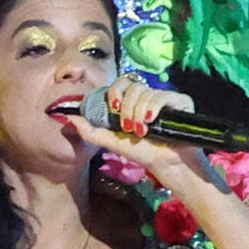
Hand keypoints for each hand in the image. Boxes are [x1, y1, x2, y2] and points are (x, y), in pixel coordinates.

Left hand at [75, 79, 215, 190]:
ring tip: (143, 131)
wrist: (166, 164)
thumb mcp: (112, 141)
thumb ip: (90, 131)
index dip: (116, 91)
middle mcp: (148, 97)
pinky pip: (163, 95)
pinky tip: (152, 121)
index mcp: (132, 102)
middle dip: (127, 107)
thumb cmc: (142, 153)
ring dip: (140, 113)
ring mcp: (165, 98)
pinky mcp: (180, 102)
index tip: (114, 106)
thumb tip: (69, 118)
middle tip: (129, 127)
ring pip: (146, 92)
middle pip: (132, 86)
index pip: (121, 83)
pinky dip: (154, 107)